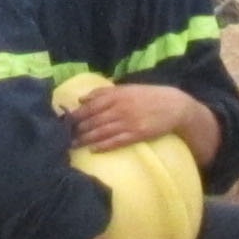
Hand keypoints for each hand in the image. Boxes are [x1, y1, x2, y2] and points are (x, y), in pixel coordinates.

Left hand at [66, 81, 201, 151]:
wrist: (174, 106)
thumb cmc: (148, 96)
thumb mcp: (126, 88)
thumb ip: (104, 93)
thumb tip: (81, 99)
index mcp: (116, 95)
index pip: (90, 105)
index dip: (76, 114)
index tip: (65, 121)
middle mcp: (120, 108)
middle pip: (93, 120)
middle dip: (78, 128)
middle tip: (64, 136)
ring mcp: (128, 122)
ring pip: (102, 132)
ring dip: (86, 139)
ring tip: (73, 144)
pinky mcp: (137, 134)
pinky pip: (116, 141)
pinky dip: (104, 146)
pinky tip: (93, 149)